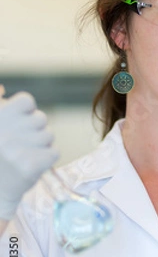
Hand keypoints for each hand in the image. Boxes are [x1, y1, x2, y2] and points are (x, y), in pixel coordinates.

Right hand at [0, 89, 58, 219]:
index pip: (27, 101)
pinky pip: (54, 152)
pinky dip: (46, 158)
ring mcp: (18, 149)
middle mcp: (6, 132)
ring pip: (49, 135)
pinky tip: (32, 164)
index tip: (16, 124)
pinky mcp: (31, 166)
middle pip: (41, 118)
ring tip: (24, 155)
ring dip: (41, 144)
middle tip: (19, 144)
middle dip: (34, 130)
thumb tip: (2, 89)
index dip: (26, 113)